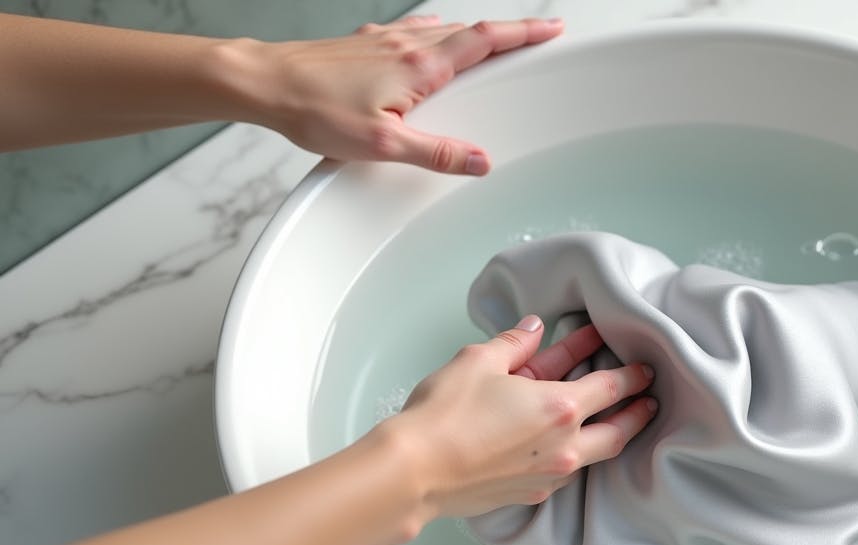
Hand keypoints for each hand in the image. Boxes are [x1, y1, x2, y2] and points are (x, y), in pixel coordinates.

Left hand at [244, 16, 562, 174]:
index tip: (553, 29)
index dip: (524, 34)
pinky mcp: (366, 43)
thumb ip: (436, 153)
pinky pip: (415, 31)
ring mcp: (385, 40)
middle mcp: (407, 45)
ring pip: (444, 30)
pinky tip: (429, 41)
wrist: (265, 83)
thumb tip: (480, 161)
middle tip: (536, 38)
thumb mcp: (382, 145)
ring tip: (493, 44)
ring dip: (475, 34)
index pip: (486, 41)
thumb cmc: (315, 110)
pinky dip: (437, 33)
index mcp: (421, 67)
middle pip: (472, 31)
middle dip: (509, 34)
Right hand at [385, 316, 657, 518]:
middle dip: (637, 414)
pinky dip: (573, 457)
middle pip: (618, 431)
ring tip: (616, 426)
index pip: (611, 387)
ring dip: (608, 438)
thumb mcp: (479, 361)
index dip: (631, 374)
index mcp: (561, 406)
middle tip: (649, 401)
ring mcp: (549, 475)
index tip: (644, 368)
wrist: (415, 471)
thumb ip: (514, 343)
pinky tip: (565, 449)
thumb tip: (533, 328)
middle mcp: (564, 445)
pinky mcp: (529, 494)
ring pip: (594, 456)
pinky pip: (564, 474)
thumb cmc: (445, 415)